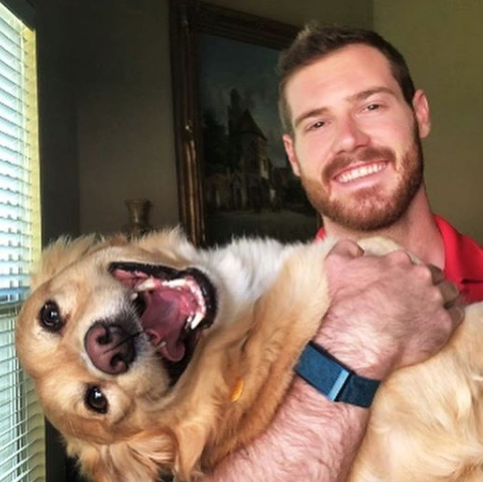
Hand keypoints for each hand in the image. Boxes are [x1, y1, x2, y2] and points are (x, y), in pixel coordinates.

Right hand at [314, 240, 463, 379]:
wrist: (360, 336)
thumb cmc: (348, 302)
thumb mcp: (336, 265)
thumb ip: (345, 248)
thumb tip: (355, 248)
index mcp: (399, 262)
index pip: (410, 262)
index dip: (406, 273)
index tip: (400, 283)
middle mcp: (420, 276)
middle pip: (433, 275)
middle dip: (427, 283)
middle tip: (416, 297)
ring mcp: (434, 299)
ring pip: (448, 292)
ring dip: (441, 298)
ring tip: (429, 309)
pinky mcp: (443, 323)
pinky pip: (456, 315)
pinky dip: (449, 317)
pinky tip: (436, 322)